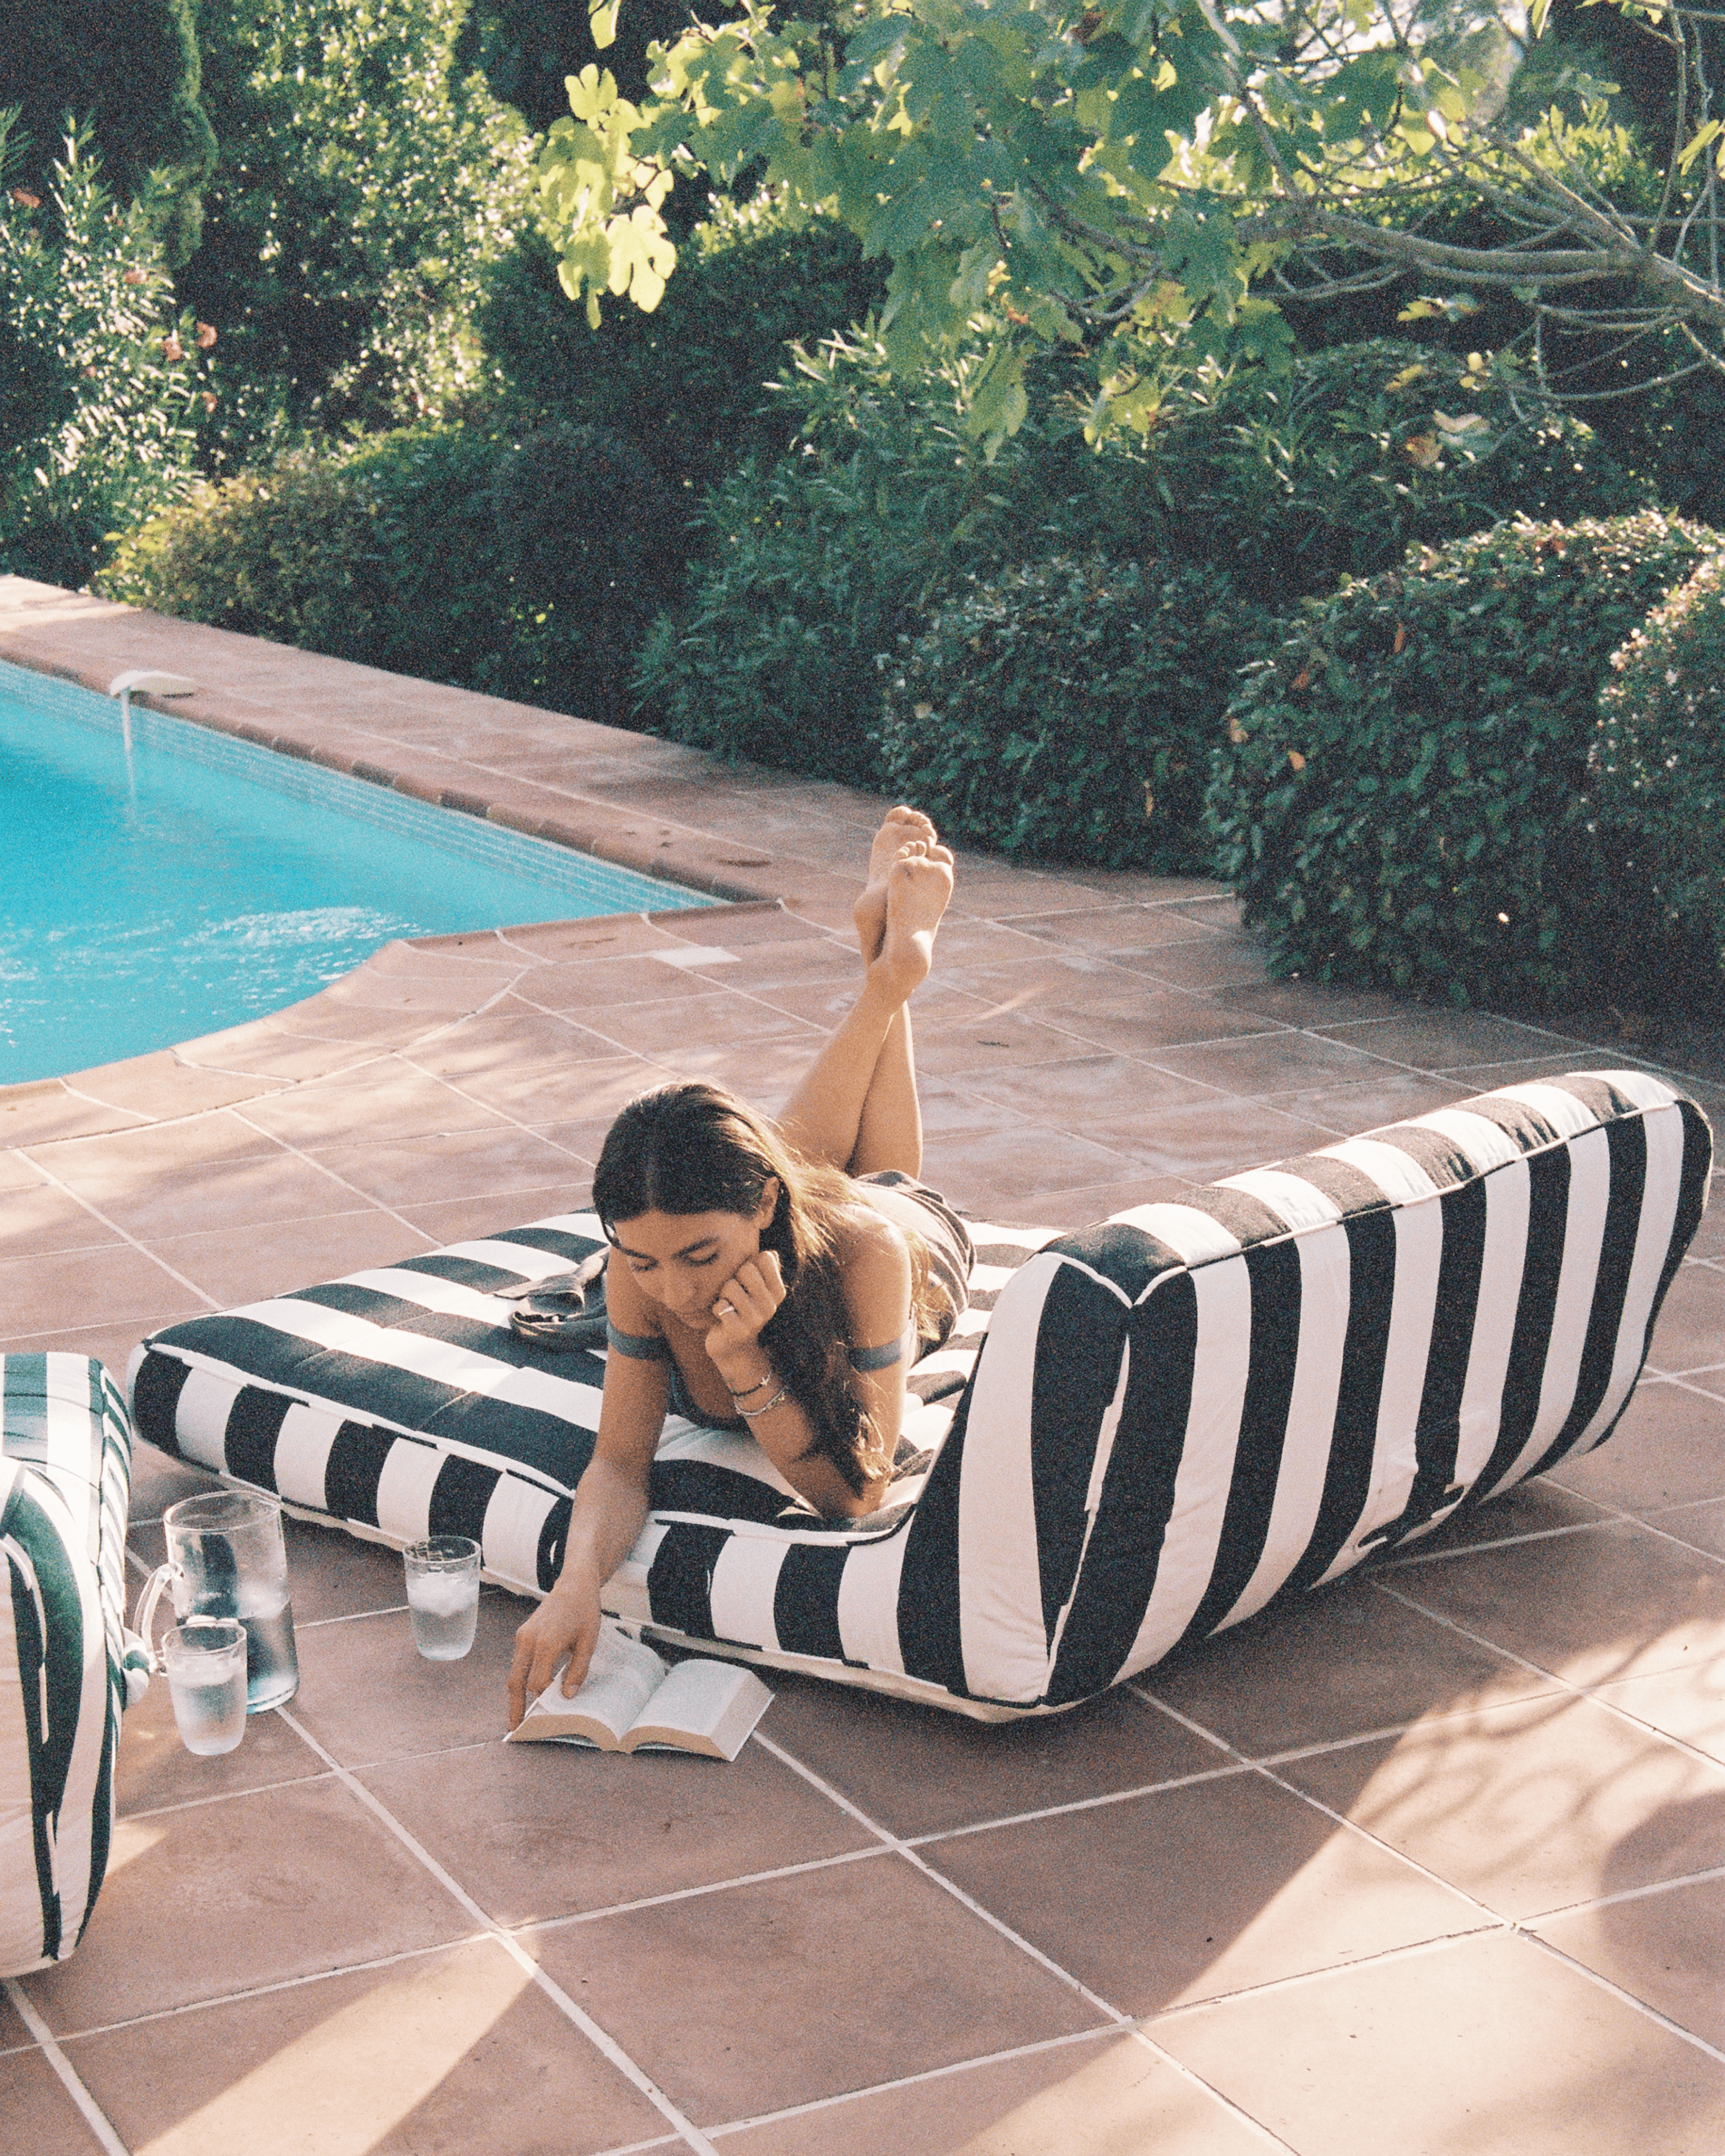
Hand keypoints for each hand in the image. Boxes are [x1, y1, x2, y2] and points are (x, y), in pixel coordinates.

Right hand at [507, 1571, 601, 1730]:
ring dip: (515, 1694)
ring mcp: (522, 1636)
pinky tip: (526, 1692)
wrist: (574, 1583)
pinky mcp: (522, 1634)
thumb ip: (578, 1671)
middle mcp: (528, 1640)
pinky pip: (518, 1662)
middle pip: (516, 1681)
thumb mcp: (589, 1642)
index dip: (545, 1697)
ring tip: (517, 1717)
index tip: (555, 1707)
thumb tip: (567, 1696)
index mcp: (546, 1642)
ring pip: (514, 1672)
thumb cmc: (585, 1611)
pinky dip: (520, 1678)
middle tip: (515, 1729)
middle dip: (515, 1706)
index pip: (537, 1682)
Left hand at [704, 1248, 786, 1373]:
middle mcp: (770, 1305)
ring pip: (730, 1286)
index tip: (747, 1277)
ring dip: (723, 1294)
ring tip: (728, 1305)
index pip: (766, 1258)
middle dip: (734, 1277)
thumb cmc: (743, 1311)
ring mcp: (755, 1319)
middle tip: (734, 1293)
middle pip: (746, 1268)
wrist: (734, 1348)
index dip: (750, 1262)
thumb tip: (772, 1253)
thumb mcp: (758, 1291)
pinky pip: (720, 1306)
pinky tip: (723, 1318)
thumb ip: (765, 1271)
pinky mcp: (738, 1330)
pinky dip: (717, 1309)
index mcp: (778, 1292)